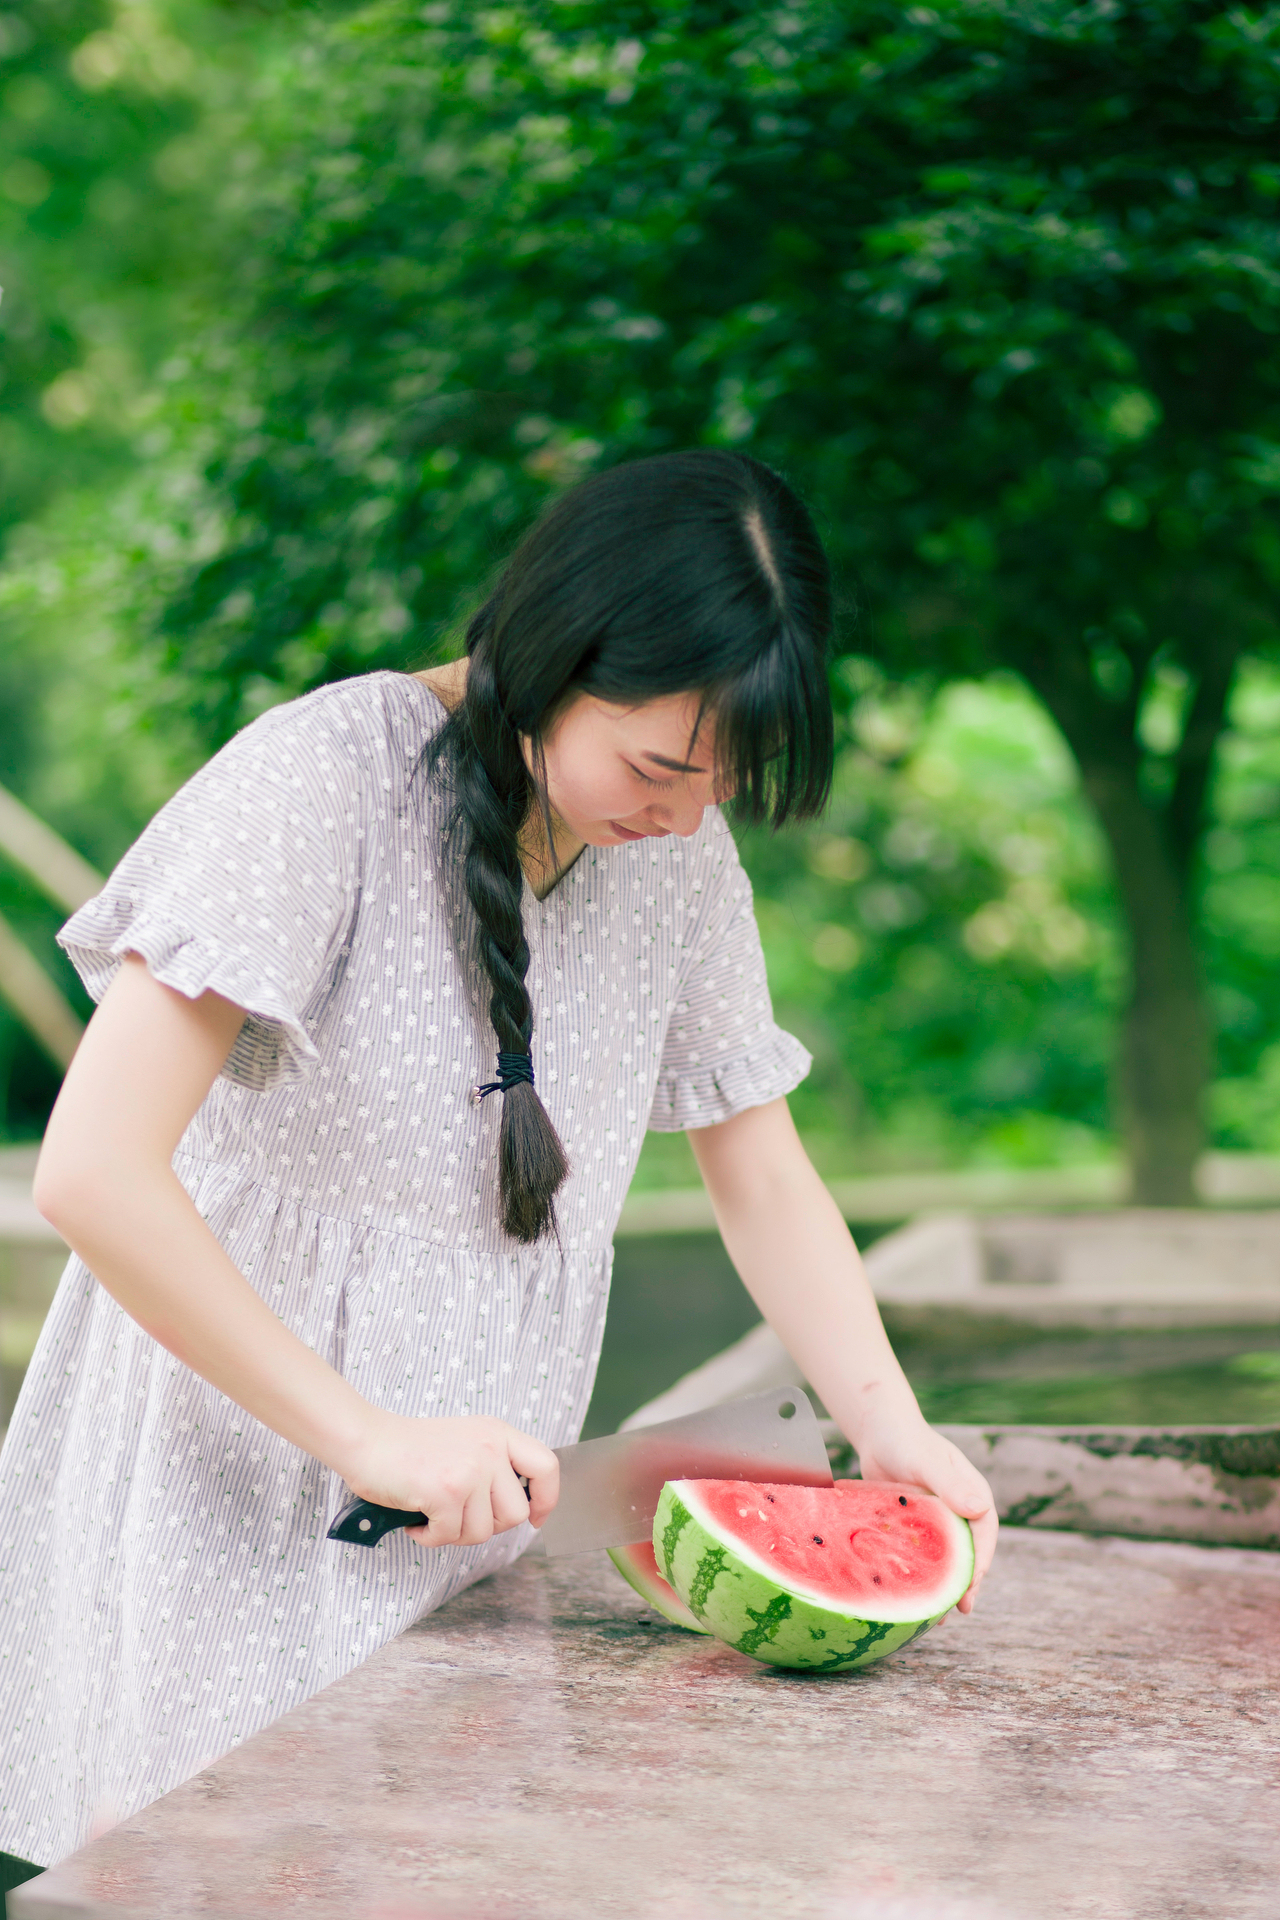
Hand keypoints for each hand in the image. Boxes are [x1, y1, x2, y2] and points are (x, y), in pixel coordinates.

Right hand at [342, 1412, 559, 1547]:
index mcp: (498, 1433)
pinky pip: (449, 1536)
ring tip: (432, 1515)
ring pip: (483, 1532)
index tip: (535, 1518)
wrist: (367, 1440)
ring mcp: (470, 1469)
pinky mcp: (446, 1491)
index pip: (547, 1466)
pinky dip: (428, 1537)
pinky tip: (415, 1520)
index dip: (547, 1499)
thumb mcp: (465, 1441)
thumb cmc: (410, 1448)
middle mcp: (489, 1448)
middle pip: (514, 1514)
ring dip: (454, 1534)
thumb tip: (520, 1510)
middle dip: (485, 1526)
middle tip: (457, 1516)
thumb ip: (493, 1465)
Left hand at [854, 1407, 997, 1614]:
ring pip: (945, 1558)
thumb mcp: (927, 1461)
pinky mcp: (916, 1525)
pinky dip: (920, 1574)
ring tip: (937, 1616)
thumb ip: (949, 1483)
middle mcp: (959, 1511)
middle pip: (968, 1553)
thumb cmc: (907, 1441)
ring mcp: (938, 1520)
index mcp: (972, 1496)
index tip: (969, 1589)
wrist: (879, 1432)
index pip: (984, 1536)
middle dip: (964, 1583)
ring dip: (943, 1585)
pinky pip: (922, 1554)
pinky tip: (910, 1594)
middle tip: (959, 1610)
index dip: (979, 1564)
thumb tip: (980, 1510)